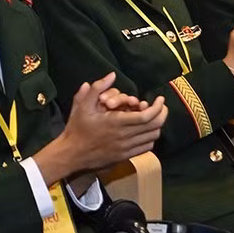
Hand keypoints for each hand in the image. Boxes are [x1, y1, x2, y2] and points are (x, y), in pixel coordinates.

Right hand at [35, 73, 165, 180]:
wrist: (71, 155)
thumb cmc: (76, 129)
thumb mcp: (83, 106)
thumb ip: (97, 88)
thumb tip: (111, 75)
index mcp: (116, 123)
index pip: (147, 116)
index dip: (158, 107)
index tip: (160, 99)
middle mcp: (124, 137)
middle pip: (154, 127)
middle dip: (162, 114)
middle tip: (161, 106)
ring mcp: (126, 149)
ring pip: (152, 138)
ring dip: (156, 126)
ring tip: (154, 117)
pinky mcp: (125, 157)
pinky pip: (146, 148)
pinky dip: (150, 138)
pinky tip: (145, 131)